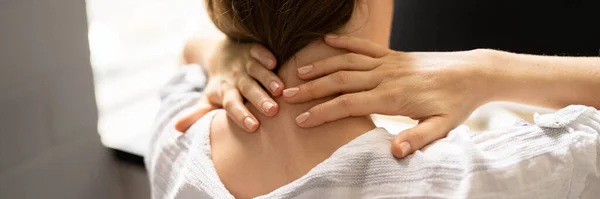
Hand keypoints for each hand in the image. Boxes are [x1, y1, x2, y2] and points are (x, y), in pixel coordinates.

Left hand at [176, 39, 282, 131]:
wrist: (218, 52)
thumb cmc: (219, 84)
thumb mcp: (207, 98)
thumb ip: (197, 113)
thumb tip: (176, 127)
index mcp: (226, 91)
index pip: (232, 105)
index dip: (241, 115)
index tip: (253, 127)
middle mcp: (236, 77)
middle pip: (248, 89)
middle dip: (260, 99)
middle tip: (272, 111)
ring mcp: (246, 63)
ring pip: (257, 71)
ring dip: (268, 79)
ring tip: (280, 90)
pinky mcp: (253, 49)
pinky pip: (260, 51)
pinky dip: (266, 56)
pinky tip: (276, 63)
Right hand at [284, 35, 491, 157]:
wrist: (473, 72)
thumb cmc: (456, 102)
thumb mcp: (442, 127)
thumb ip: (418, 139)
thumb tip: (394, 151)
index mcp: (392, 97)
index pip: (348, 104)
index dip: (322, 112)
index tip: (302, 119)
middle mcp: (385, 76)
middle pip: (340, 81)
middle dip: (312, 89)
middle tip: (288, 96)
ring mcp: (388, 62)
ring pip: (346, 62)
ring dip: (321, 67)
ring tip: (298, 73)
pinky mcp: (393, 54)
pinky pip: (364, 46)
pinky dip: (343, 43)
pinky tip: (326, 41)